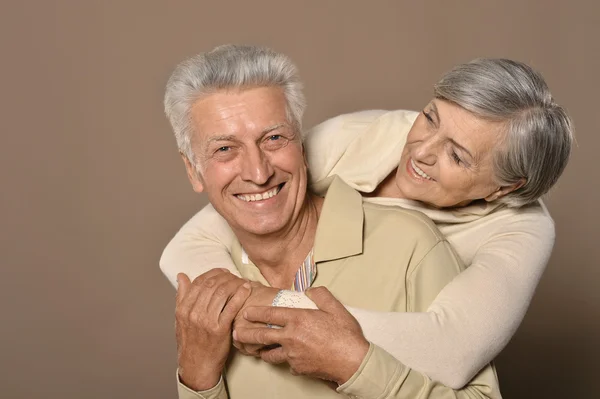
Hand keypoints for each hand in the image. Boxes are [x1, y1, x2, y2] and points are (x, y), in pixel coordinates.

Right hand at [175, 269, 250, 390]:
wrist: (197, 365)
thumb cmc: (190, 342)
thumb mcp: (180, 319)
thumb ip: (181, 296)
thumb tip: (182, 276)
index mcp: (183, 309)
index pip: (199, 283)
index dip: (212, 273)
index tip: (222, 271)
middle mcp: (193, 314)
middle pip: (211, 285)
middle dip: (224, 276)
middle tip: (233, 275)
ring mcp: (207, 322)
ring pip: (222, 293)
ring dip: (233, 283)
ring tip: (240, 281)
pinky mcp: (220, 330)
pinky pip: (232, 307)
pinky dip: (240, 294)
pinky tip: (246, 288)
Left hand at [233, 287, 368, 384]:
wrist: (353, 361)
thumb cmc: (345, 334)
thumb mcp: (335, 307)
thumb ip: (320, 295)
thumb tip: (310, 291)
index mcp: (298, 319)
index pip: (270, 314)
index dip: (255, 313)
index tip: (246, 312)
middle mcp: (291, 337)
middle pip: (261, 335)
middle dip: (246, 334)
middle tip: (236, 332)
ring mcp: (292, 355)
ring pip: (270, 354)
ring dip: (263, 351)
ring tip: (257, 349)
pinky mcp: (297, 368)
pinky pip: (287, 363)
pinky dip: (286, 360)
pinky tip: (288, 358)